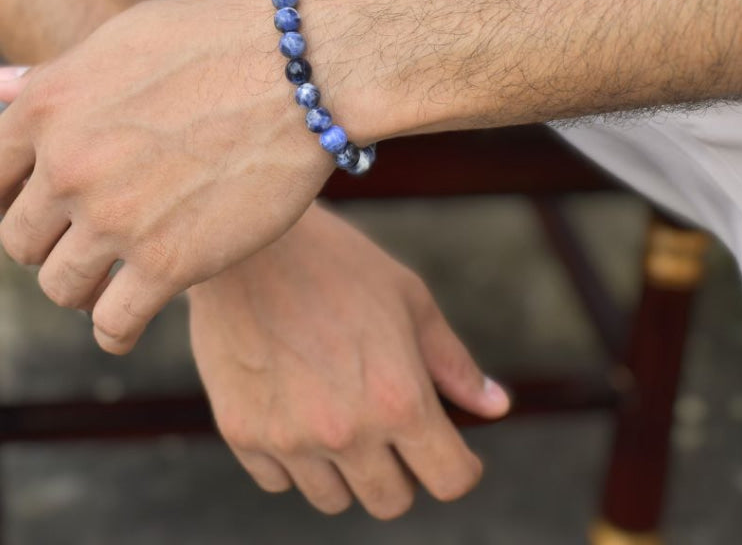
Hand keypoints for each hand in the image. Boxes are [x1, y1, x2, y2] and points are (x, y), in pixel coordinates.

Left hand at [0, 0, 333, 353]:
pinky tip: (130, 318)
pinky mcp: (170, 263)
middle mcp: (70, 166)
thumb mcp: (125, 38)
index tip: (45, 199)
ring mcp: (118, 219)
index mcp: (49, 107)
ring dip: (84, 286)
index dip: (9, 194)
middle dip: (53, 241)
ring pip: (61, 288)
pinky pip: (113, 324)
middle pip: (21, 242)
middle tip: (93, 235)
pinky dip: (116, 329)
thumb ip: (57, 75)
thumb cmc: (220, 39)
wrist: (304, 67)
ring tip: (115, 274)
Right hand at [189, 203, 509, 518]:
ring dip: (344, 468)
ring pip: (332, 499)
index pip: (450, 480)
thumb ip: (453, 363)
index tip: (448, 447)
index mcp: (399, 399)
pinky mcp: (243, 433)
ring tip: (335, 409)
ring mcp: (290, 438)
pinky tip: (293, 405)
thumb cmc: (337, 261)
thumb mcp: (409, 298)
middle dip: (401, 470)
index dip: (459, 466)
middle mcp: (346, 432)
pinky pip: (278, 479)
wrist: (247, 239)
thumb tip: (498, 407)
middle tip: (386, 423)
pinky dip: (291, 457)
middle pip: (391, 502)